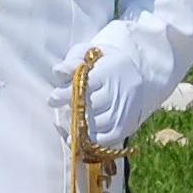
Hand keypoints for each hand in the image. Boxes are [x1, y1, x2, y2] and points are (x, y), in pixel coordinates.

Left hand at [57, 30, 159, 145]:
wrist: (138, 73)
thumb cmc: (104, 62)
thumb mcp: (89, 53)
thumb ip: (73, 60)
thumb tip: (60, 72)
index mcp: (110, 70)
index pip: (85, 85)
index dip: (66, 93)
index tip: (54, 98)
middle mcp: (121, 90)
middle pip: (93, 105)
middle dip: (73, 109)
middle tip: (62, 110)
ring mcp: (127, 108)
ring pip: (101, 122)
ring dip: (83, 126)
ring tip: (72, 122)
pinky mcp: (130, 123)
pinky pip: (112, 137)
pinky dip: (96, 139)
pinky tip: (83, 136)